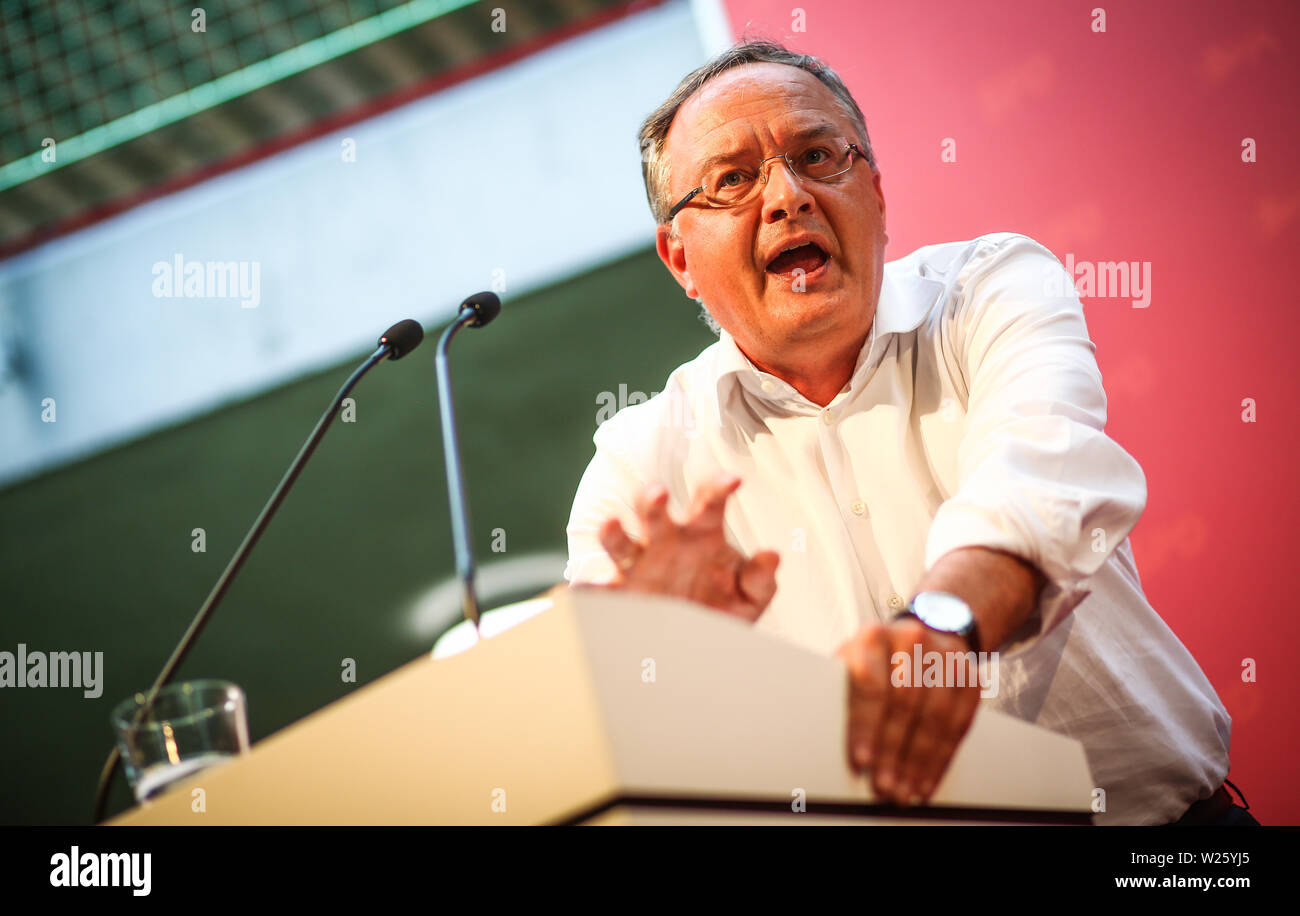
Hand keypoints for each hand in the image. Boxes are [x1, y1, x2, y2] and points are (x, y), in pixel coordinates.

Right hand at [595, 473, 779, 621]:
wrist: (698, 647)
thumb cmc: (723, 609)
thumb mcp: (748, 598)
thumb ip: (760, 578)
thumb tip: (772, 555)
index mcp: (701, 534)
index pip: (709, 503)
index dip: (719, 489)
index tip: (734, 479)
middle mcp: (665, 543)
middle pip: (655, 514)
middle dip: (652, 501)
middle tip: (656, 490)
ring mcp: (639, 567)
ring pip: (621, 544)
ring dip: (614, 533)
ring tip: (610, 523)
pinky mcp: (620, 595)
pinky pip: (602, 590)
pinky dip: (591, 588)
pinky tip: (586, 586)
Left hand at [835, 617, 980, 804]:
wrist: (923, 637)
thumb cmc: (876, 660)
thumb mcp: (852, 662)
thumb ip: (842, 690)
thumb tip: (821, 735)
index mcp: (875, 636)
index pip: (870, 684)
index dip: (866, 725)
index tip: (861, 759)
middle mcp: (913, 641)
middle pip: (904, 704)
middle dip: (892, 751)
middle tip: (882, 785)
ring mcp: (946, 659)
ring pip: (934, 718)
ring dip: (917, 762)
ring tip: (902, 791)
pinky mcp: (970, 680)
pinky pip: (958, 726)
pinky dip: (940, 759)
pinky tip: (925, 781)